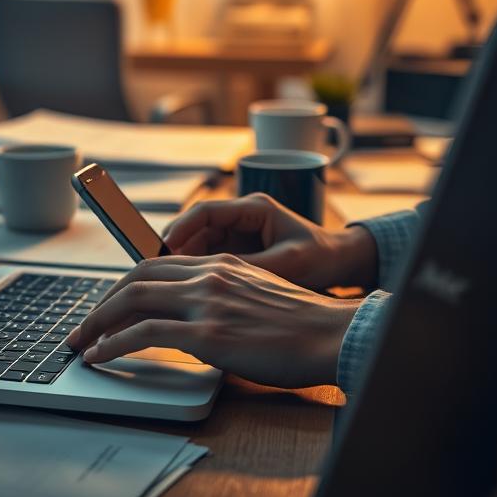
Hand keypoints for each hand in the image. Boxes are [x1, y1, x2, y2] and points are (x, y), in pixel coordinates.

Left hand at [65, 253, 360, 388]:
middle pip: (136, 277)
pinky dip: (114, 343)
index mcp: (219, 263)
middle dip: (102, 302)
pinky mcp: (207, 333)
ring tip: (80, 343)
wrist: (332, 334)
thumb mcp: (257, 293)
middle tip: (83, 326)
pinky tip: (101, 355)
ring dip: (97, 322)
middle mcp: (207, 274)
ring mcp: (206, 301)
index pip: (156, 264)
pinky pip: (145, 333)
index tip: (109, 305)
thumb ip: (222, 296)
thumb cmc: (302, 324)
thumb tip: (195, 321)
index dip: (125, 285)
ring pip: (133, 299)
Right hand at [163, 193, 377, 290]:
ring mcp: (238, 233)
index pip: (206, 212)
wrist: (340, 263)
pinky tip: (185, 288)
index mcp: (254, 208)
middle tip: (156, 270)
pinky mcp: (239, 249)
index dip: (181, 228)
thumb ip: (252, 267)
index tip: (164, 247)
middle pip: (195, 227)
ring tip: (166, 283)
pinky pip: (208, 257)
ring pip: (198, 243)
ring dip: (182, 261)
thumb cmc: (320, 258)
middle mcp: (241, 216)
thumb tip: (213, 278)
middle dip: (174, 247)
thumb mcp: (288, 263)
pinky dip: (196, 271)